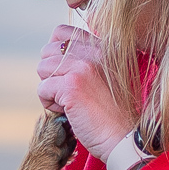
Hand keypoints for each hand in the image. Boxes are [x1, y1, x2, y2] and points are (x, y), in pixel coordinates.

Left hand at [35, 25, 136, 161]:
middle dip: (52, 73)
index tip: (66, 74)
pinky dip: (49, 104)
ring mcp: (84, 66)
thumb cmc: (115, 113)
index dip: (55, 53)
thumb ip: (86, 60)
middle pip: (48, 50)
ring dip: (50, 89)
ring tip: (70, 103)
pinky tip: (68, 112)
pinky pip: (42, 88)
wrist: (126, 138)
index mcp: (105, 45)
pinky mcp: (72, 85)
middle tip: (69, 92)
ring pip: (43, 68)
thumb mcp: (107, 76)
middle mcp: (95, 50)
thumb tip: (51, 57)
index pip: (62, 32)